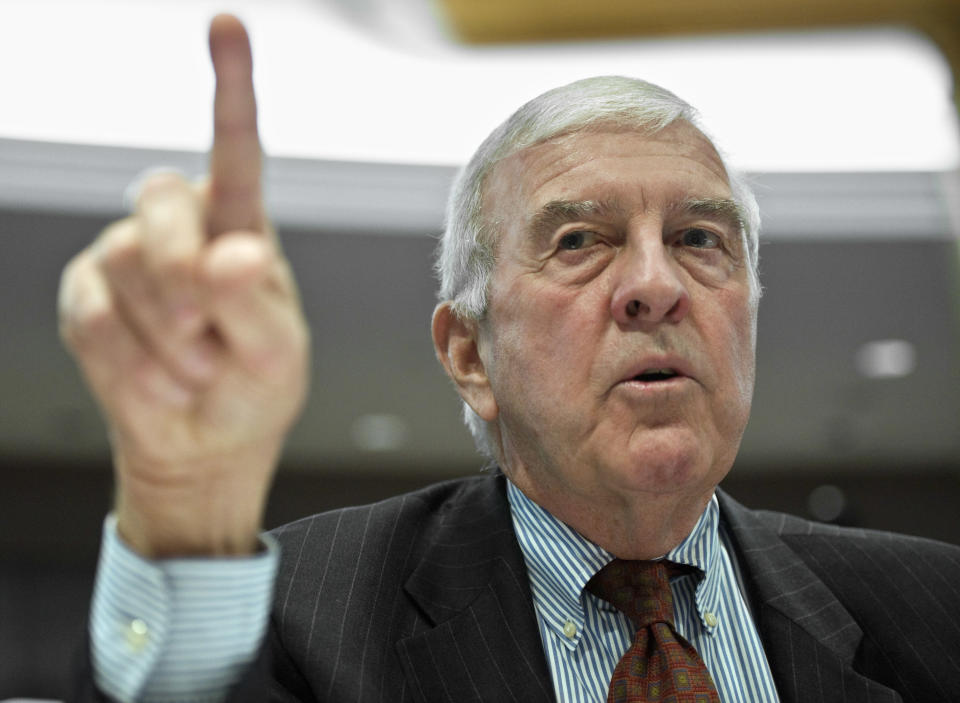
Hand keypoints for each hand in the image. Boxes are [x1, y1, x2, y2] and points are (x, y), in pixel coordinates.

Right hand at [58, 15, 308, 556]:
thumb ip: (251, 305)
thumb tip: (227, 256)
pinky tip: (161, 381)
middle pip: (162, 202)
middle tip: (207, 333)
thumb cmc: (255, 388)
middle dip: (182, 273)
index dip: (230, 88)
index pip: (236, 149)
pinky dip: (132, 361)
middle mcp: (183, 228)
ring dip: (166, 335)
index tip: (227, 25)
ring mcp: (127, 258)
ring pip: (123, 263)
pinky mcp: (88, 298)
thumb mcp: (274, 352)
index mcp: (242, 226)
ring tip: (199, 368)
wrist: (207, 443)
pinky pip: (93, 316)